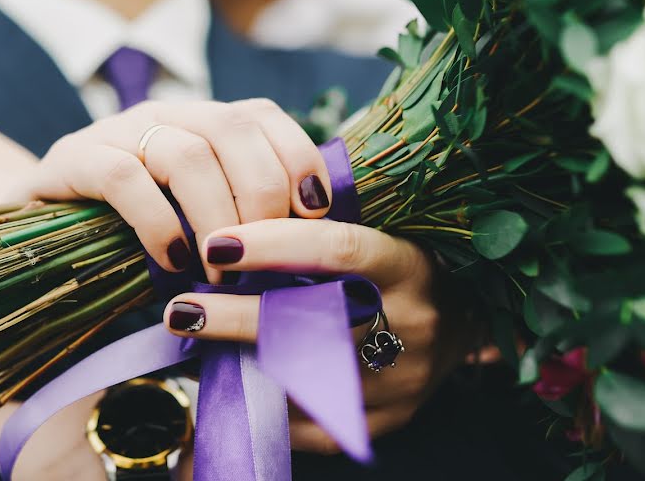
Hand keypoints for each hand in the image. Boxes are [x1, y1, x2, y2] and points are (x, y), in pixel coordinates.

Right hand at [8, 99, 333, 282]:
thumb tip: (306, 250)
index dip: (297, 155)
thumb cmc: (133, 232)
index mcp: (199, 121)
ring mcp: (115, 132)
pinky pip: (122, 179)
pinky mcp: (71, 160)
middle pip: (231, 128)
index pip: (260, 114)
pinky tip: (171, 261)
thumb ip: (240, 216)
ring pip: (185, 154)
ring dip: (216, 218)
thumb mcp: (193, 218)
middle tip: (266, 257)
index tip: (316, 212)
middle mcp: (163, 115)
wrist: (38, 229)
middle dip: (262, 195)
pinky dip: (157, 222)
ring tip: (221, 273)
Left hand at [161, 218, 473, 452]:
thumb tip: (237, 222)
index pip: (337, 250)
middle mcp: (412, 326)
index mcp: (410, 266)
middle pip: (312, 325)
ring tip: (196, 344)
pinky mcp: (387, 420)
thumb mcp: (382, 232)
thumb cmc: (405, 264)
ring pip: (304, 379)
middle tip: (180, 309)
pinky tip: (229, 381)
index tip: (216, 243)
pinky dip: (264, 401)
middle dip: (234, 318)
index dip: (273, 245)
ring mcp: (401, 381)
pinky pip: (311, 422)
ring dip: (239, 362)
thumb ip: (323, 230)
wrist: (465, 320)